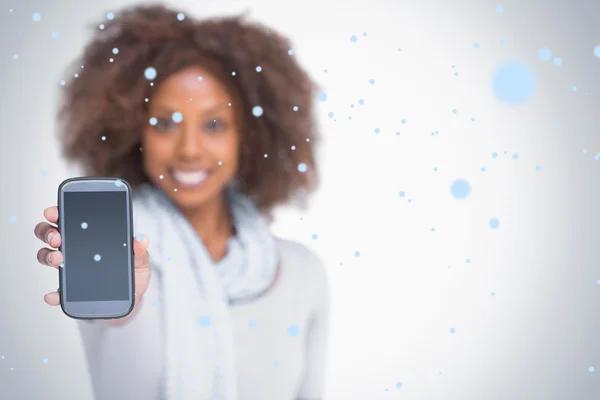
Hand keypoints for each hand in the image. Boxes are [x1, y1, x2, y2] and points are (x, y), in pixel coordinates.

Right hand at [34, 206, 150, 318]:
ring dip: (48, 256)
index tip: (53, 212)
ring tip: (59, 259)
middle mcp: (75, 249)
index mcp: (90, 236)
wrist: (133, 297)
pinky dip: (53, 294)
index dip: (57, 212)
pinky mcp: (72, 291)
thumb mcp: (140, 258)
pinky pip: (57, 292)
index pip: (68, 218)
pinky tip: (54, 294)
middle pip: (51, 234)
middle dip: (48, 232)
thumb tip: (142, 240)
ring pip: (48, 257)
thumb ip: (140, 249)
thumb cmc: (133, 272)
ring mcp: (70, 269)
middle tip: (57, 237)